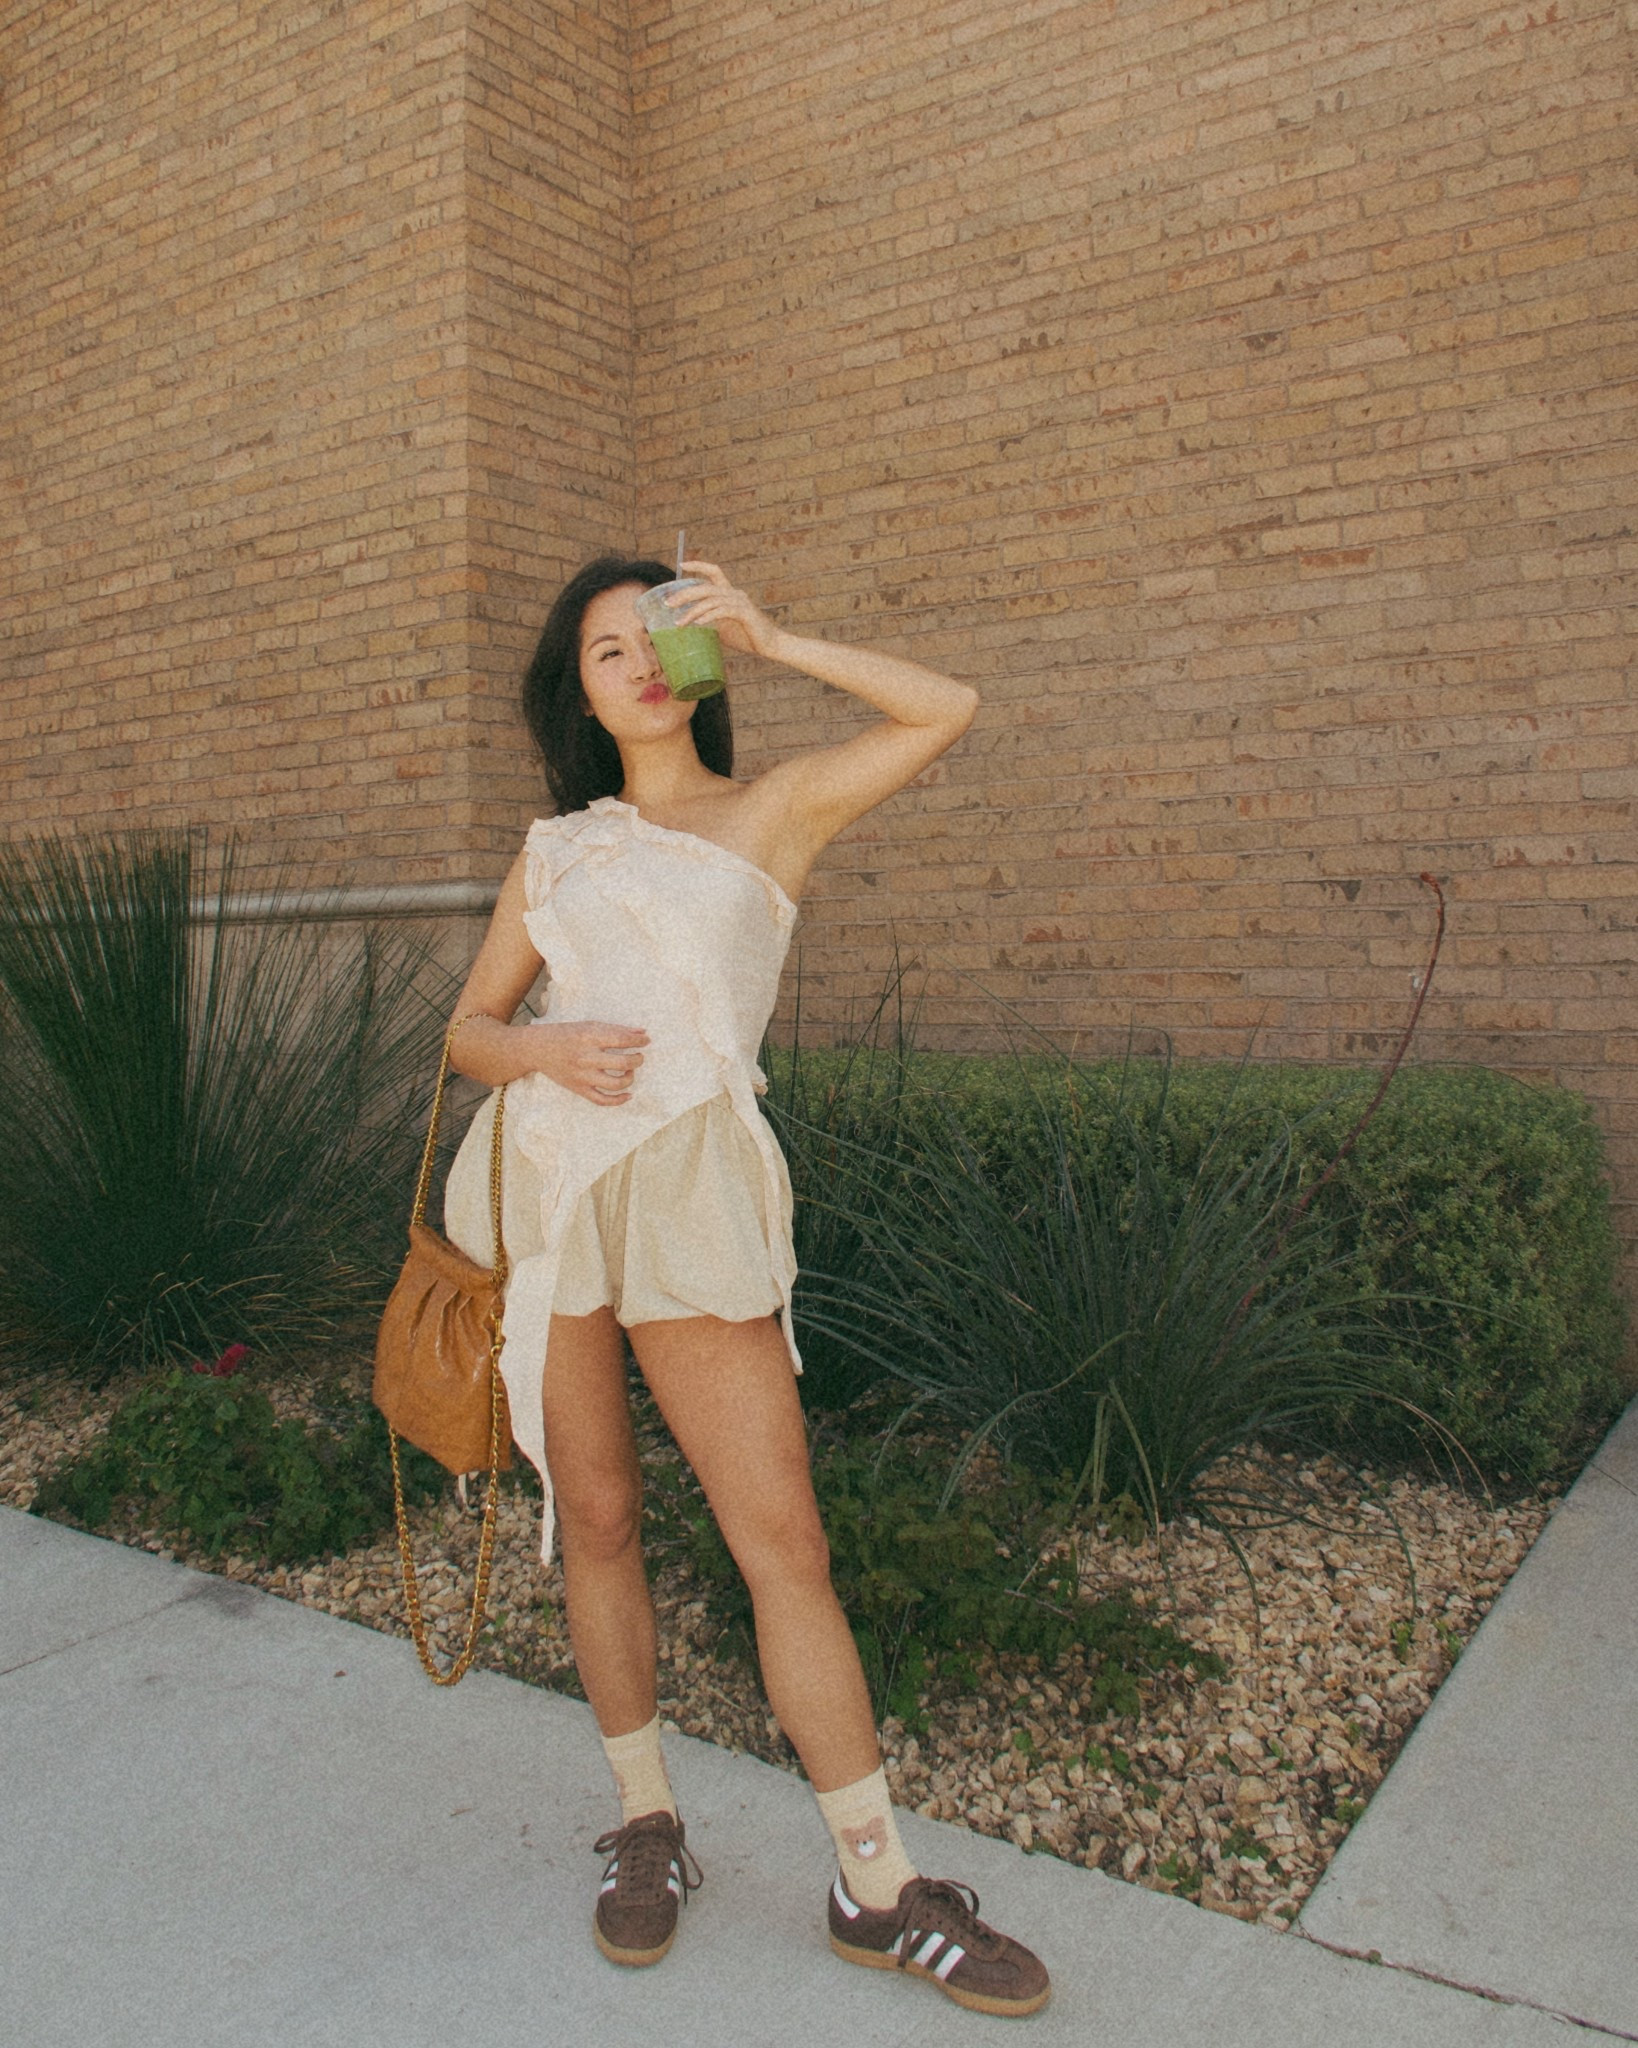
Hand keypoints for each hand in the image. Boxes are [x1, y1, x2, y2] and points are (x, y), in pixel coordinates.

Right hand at [536, 1022, 648, 1105]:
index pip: (622, 1040)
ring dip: (630, 1078)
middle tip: (638, 1056)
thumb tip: (643, 1033)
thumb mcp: (589, 1025)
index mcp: (589, 1037)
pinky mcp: (579, 1089)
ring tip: (629, 1071)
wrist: (538, 1049)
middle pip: (622, 1063)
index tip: (646, 1041)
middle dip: (637, 1060)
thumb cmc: (566, 1034)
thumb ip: (616, 1029)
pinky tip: (628, 1094)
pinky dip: (618, 1100)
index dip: (639, 1041)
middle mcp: (586, 1057)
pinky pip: (602, 1100)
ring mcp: (582, 1076)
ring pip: (616, 1084)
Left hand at [669, 560, 783, 658]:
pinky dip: (708, 616)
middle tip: (668, 604)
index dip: (699, 565)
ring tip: (679, 623)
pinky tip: (697, 623)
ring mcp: (740, 602)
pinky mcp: (744, 613)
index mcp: (730, 593)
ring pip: (710, 601)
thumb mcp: (724, 627)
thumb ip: (711, 621)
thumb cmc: (748, 637)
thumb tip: (691, 624)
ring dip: (692, 611)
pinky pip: (722, 611)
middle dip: (684, 594)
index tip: (682, 565)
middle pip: (705, 587)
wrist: (771, 645)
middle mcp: (735, 593)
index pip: (714, 571)